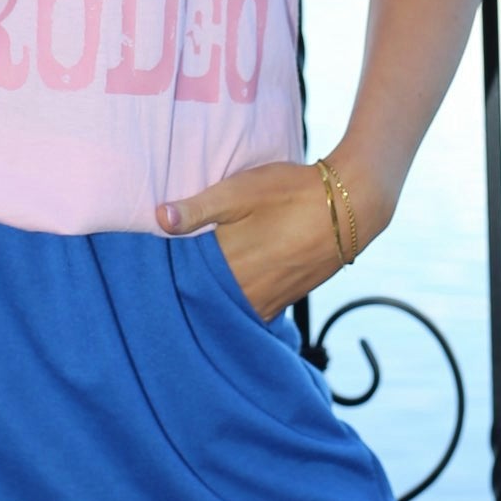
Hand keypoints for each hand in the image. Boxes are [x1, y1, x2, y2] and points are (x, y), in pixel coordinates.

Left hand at [155, 159, 384, 323]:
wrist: (350, 206)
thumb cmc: (291, 193)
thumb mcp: (240, 190)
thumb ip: (198, 208)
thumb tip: (158, 219)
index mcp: (229, 266)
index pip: (185, 282)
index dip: (168, 275)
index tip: (151, 269)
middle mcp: (247, 292)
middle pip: (206, 300)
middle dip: (187, 292)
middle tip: (168, 279)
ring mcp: (269, 299)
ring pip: (229, 309)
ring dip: (213, 300)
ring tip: (198, 283)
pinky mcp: (286, 300)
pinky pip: (252, 310)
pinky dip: (237, 303)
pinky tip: (232, 287)